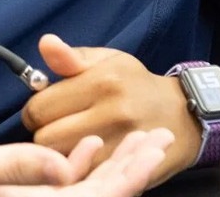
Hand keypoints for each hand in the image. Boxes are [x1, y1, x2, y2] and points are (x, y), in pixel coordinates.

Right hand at [0, 130, 173, 196]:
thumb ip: (18, 169)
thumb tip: (65, 168)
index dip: (130, 175)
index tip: (155, 148)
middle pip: (98, 196)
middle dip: (133, 168)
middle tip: (164, 137)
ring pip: (83, 191)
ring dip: (113, 165)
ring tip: (141, 139)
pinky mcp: (12, 196)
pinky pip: (58, 188)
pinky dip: (80, 166)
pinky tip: (91, 144)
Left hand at [22, 35, 201, 187]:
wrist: (183, 114)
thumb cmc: (135, 85)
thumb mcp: (108, 61)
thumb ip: (71, 58)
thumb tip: (45, 43)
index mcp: (103, 82)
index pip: (40, 108)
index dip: (37, 111)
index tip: (47, 110)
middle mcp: (113, 113)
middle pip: (46, 138)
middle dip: (45, 134)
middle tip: (59, 128)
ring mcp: (122, 145)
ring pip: (62, 161)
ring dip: (60, 154)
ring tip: (73, 142)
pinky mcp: (129, 169)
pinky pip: (84, 176)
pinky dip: (79, 169)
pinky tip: (87, 156)